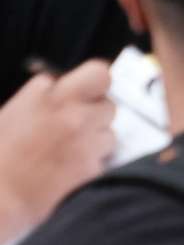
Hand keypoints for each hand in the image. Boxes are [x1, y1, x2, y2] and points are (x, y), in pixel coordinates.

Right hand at [0, 62, 114, 237]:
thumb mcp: (11, 114)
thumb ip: (41, 98)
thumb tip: (58, 88)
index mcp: (45, 95)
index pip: (98, 74)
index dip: (97, 86)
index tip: (92, 93)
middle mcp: (69, 113)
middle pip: (110, 104)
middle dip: (98, 114)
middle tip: (81, 125)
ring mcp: (83, 140)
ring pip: (110, 134)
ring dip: (96, 141)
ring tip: (70, 152)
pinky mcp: (91, 167)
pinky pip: (103, 160)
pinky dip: (91, 165)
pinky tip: (69, 170)